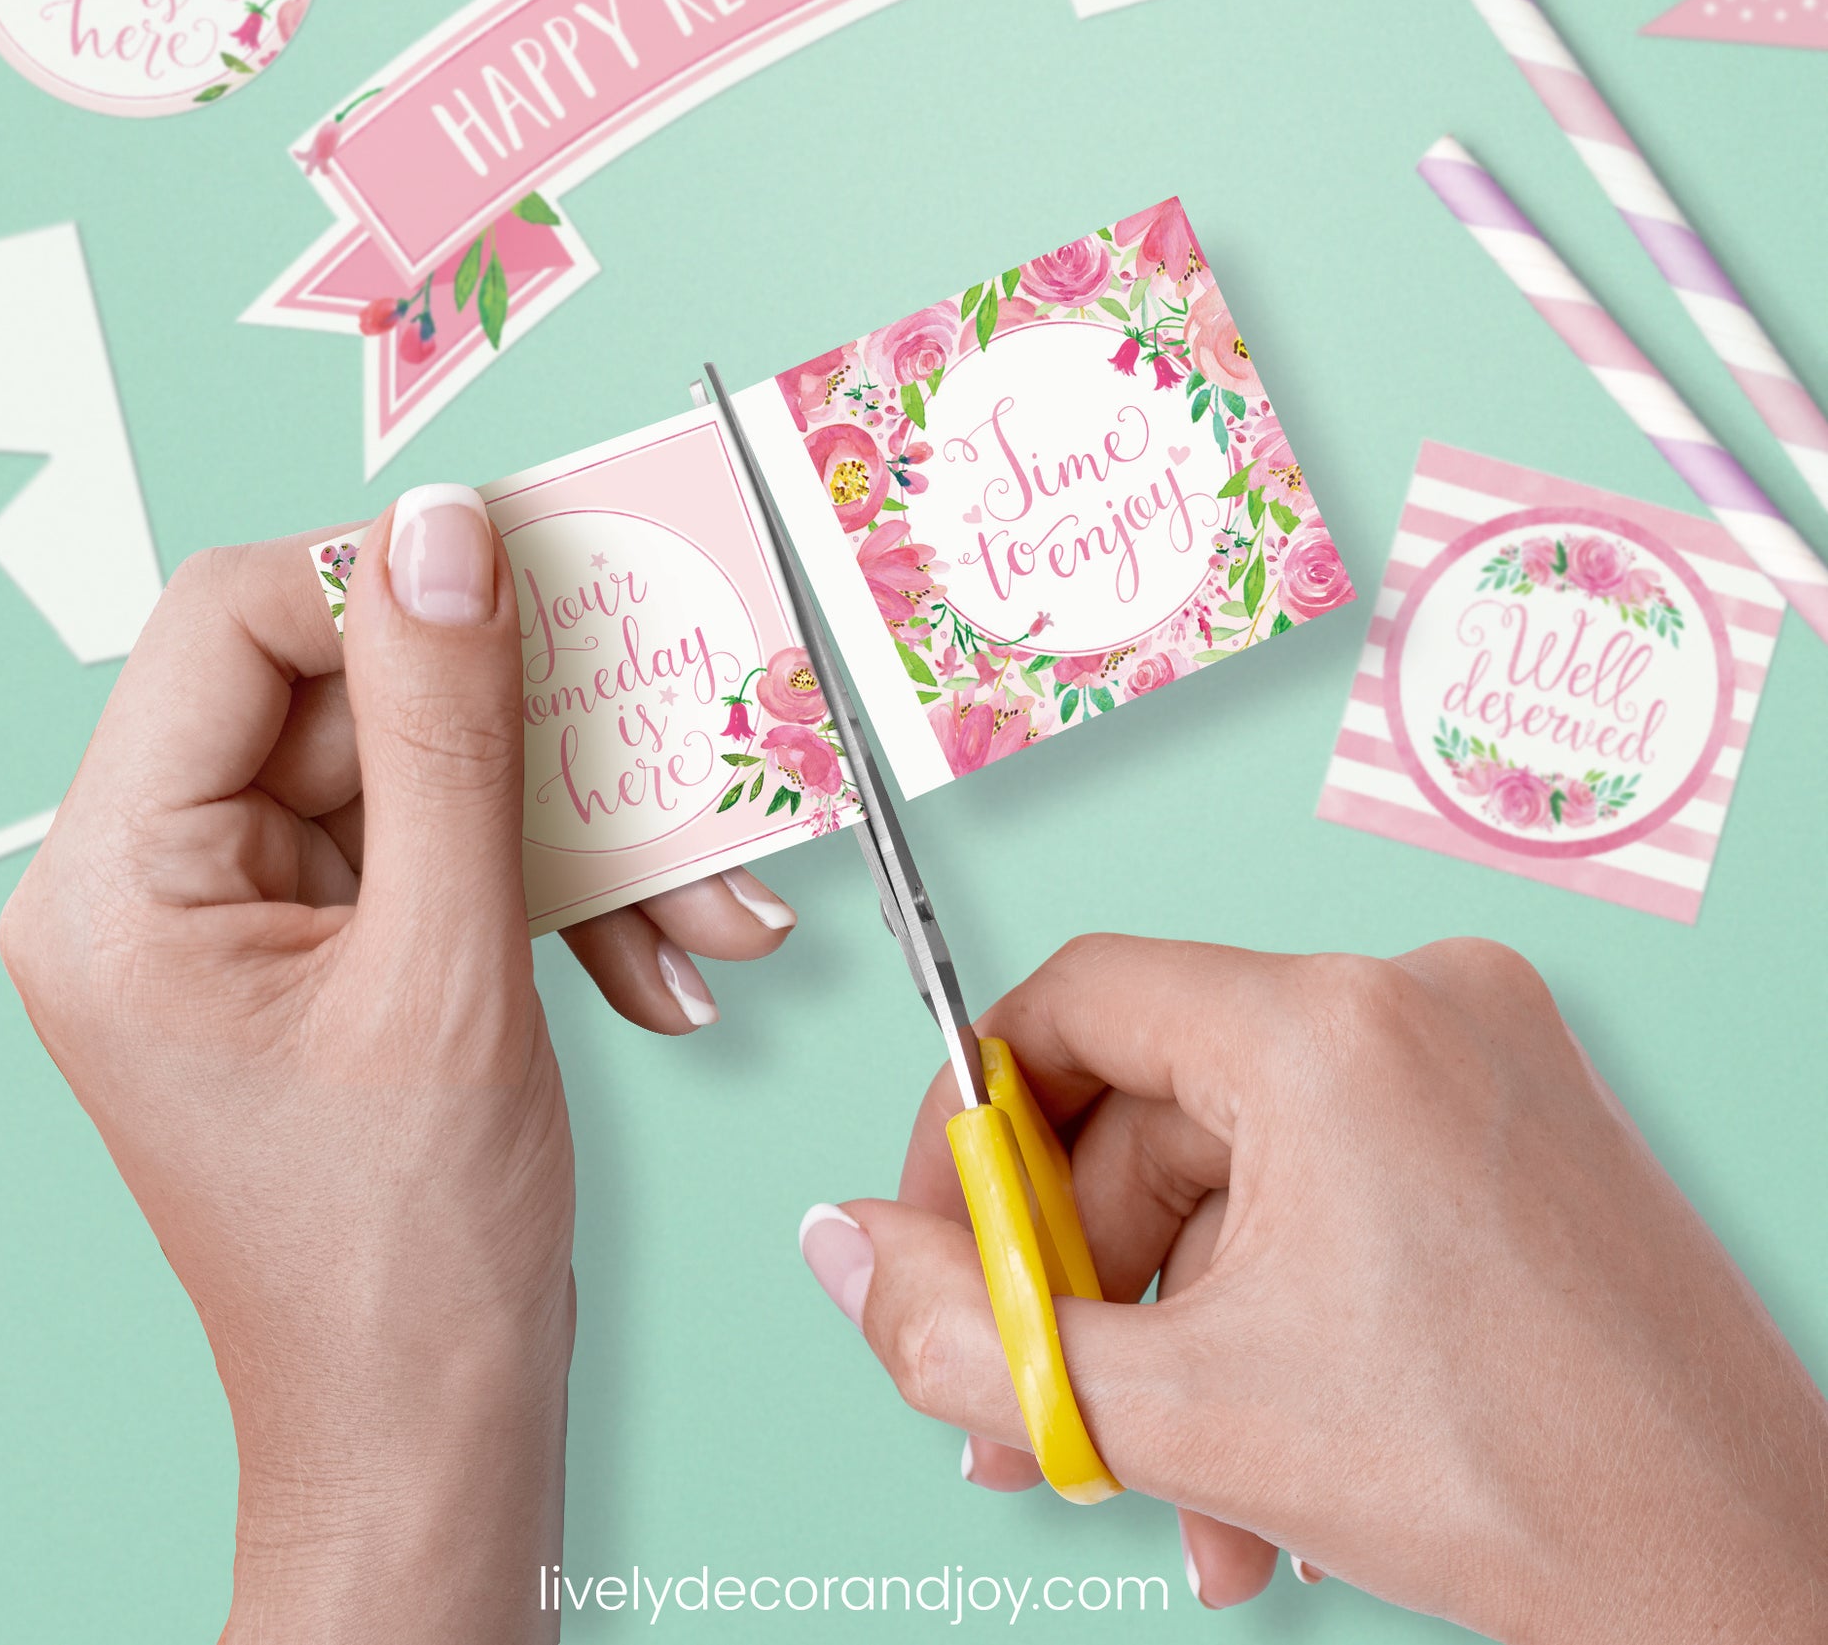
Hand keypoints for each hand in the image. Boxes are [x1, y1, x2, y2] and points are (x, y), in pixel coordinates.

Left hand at [0, 487, 795, 1643]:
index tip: (536, 583)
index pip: (230, 622)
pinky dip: (560, 888)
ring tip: (701, 908)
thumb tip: (445, 529)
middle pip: (343, 688)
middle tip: (653, 726)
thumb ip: (449, 731)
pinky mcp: (326, 944)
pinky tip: (661, 966)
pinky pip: (447, 845)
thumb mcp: (446, 968)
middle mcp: (157, 880)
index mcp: (120, 882)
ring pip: (421, 766)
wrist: (430, 1437)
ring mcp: (245, 914)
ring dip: (573, 824)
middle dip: (524, 725)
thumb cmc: (403, 1259)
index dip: (387, 582)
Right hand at [800, 936, 1827, 1637]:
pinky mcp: (1523, 1120)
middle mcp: (1412, 1000)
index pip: (1075, 1000)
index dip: (974, 1126)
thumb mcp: (1186, 1417)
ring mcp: (1482, 1055)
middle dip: (1082, 1280)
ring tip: (1169, 1492)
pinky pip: (1337, 1186)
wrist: (1748, 1575)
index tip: (942, 1240)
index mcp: (1328, 1026)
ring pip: (1248, 1172)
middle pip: (1156, 1104)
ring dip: (1182, 1332)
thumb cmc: (1515, 1487)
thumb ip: (972, 1333)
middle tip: (1031, 1412)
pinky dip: (1280, 1308)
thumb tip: (839, 1253)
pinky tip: (1267, 1465)